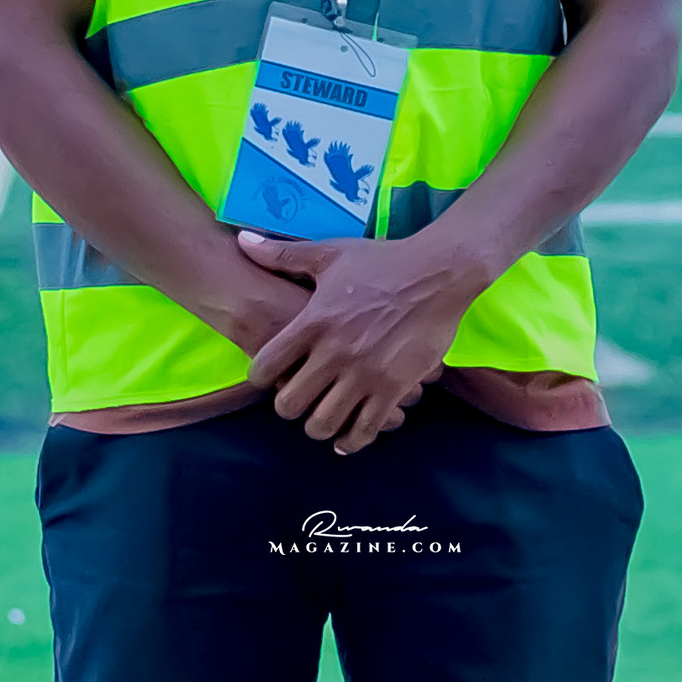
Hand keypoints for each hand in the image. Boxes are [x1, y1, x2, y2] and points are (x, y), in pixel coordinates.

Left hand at [236, 228, 482, 455]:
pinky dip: (352, 440)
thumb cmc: (383, 260)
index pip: (266, 367)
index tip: (268, 376)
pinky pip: (365, 430)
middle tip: (296, 400)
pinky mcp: (394, 388)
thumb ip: (282, 255)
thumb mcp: (329, 254)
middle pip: (289, 405)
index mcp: (313, 322)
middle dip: (287, 407)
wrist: (439, 272)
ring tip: (322, 419)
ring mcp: (365, 374)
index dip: (260, 376)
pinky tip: (347, 438)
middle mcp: (335, 353)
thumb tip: (242, 241)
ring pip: (324, 424)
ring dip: (318, 426)